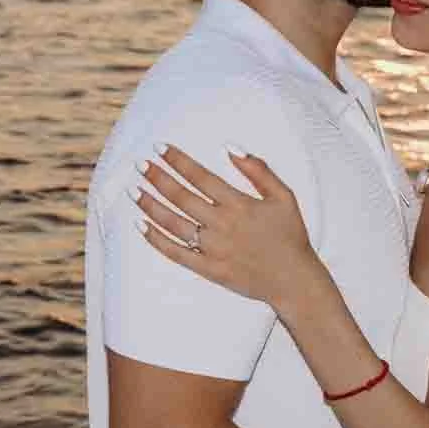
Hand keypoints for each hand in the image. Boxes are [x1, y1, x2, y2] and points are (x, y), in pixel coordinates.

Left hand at [132, 143, 319, 308]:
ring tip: (135, 190)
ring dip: (151, 205)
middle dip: (158, 178)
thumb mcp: (283, 196)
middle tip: (141, 165)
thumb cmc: (290, 235)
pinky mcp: (208, 269)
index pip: (200, 176)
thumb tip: (231, 147)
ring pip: (173, 223)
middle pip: (181, 197)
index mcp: (238, 204)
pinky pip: (176, 253)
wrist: (293, 279)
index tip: (160, 148)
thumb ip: (258, 170)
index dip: (178, 161)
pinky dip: (157, 239)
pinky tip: (141, 226)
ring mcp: (213, 248)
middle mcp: (221, 224)